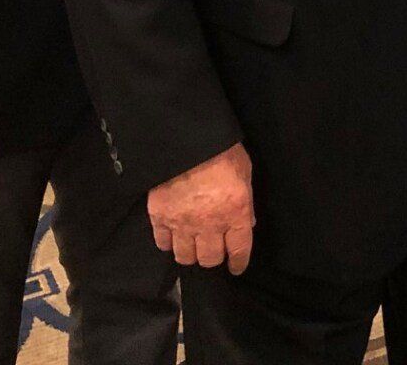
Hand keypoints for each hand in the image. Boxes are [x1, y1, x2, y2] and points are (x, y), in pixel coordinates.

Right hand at [149, 142, 253, 274]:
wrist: (186, 139)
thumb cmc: (222, 151)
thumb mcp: (245, 172)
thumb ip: (246, 201)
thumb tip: (247, 222)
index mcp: (235, 212)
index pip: (239, 250)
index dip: (238, 262)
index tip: (236, 267)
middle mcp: (209, 224)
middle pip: (210, 258)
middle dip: (214, 258)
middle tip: (213, 250)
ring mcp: (182, 223)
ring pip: (185, 256)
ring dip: (191, 254)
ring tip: (192, 246)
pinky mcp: (159, 217)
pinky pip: (162, 243)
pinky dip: (168, 243)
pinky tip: (172, 236)